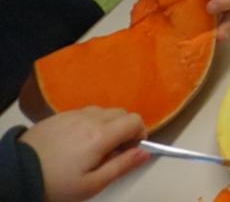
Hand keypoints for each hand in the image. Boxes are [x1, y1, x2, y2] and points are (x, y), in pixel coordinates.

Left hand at [20, 107, 147, 201]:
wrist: (16, 174)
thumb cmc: (55, 184)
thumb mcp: (92, 185)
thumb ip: (122, 166)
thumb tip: (145, 153)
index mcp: (101, 136)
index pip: (134, 120)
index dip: (139, 133)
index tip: (131, 149)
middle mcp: (89, 119)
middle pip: (120, 112)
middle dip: (124, 128)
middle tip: (112, 151)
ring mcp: (72, 115)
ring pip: (102, 111)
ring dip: (106, 124)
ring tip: (93, 146)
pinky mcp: (57, 116)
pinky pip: (83, 112)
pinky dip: (88, 122)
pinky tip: (76, 141)